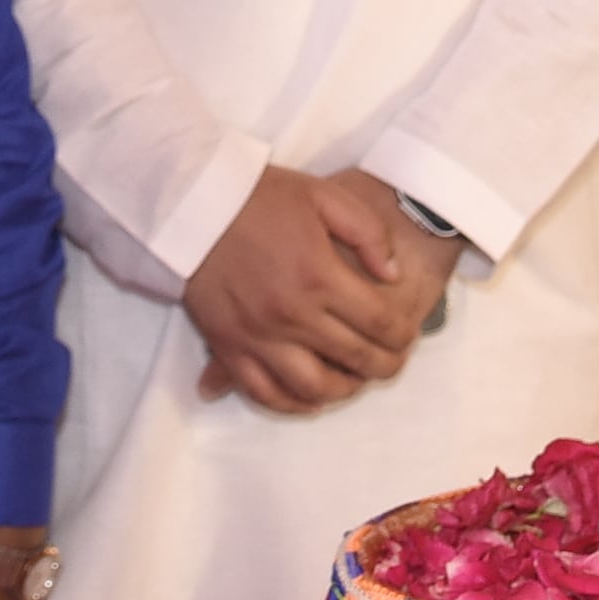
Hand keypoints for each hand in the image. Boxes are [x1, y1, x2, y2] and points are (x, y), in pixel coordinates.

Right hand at [184, 166, 438, 415]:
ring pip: (312, 387)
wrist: (192, 204)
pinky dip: (291, 403)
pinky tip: (309, 398)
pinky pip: (263, 392)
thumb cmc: (261, 197)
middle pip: (354, 359)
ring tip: (354, 379)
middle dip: (384, 366)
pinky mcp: (228, 347)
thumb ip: (368, 234)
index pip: (380, 323)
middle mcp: (291, 315)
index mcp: (319, 275)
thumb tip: (392, 276)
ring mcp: (257, 336)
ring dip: (342, 390)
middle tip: (392, 363)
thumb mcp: (324, 196)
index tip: (407, 335)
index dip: (402, 335)